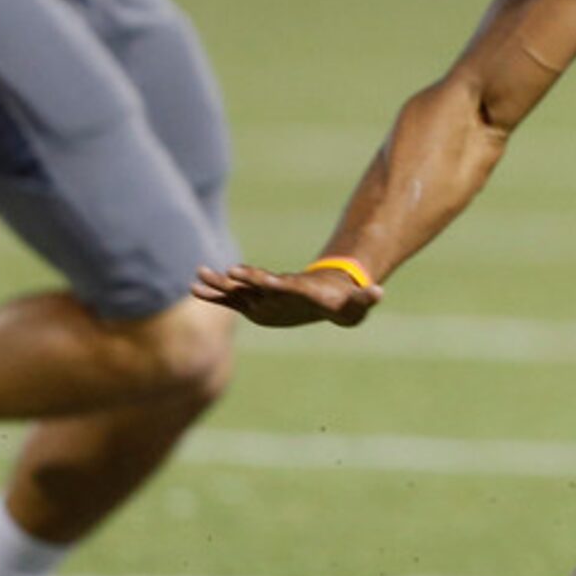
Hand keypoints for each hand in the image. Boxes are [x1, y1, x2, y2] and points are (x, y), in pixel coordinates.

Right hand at [193, 262, 383, 329]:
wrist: (334, 294)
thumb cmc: (345, 301)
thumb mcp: (357, 304)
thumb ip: (365, 298)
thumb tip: (379, 292)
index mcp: (298, 289)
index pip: (278, 283)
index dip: (262, 279)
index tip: (242, 272)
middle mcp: (278, 290)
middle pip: (254, 283)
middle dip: (236, 278)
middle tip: (218, 271)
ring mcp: (266, 296)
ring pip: (239, 290)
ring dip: (219, 285)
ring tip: (197, 278)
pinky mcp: (259, 305)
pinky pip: (234, 300)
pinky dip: (217, 295)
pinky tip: (196, 290)